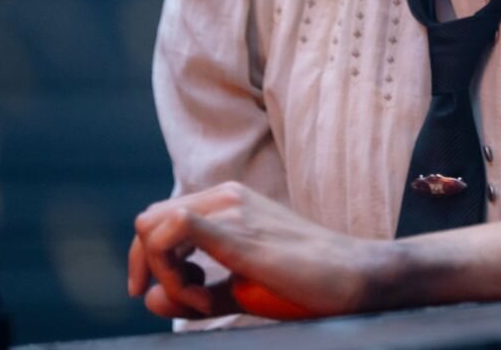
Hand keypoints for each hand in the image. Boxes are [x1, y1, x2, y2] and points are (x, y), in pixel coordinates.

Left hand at [127, 182, 395, 321]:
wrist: (353, 278)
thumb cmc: (303, 283)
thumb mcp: (237, 290)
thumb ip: (191, 293)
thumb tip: (147, 297)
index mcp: (225, 202)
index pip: (157, 220)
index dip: (149, 262)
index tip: (169, 297)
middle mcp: (224, 196)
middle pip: (147, 222)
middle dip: (155, 271)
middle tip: (194, 303)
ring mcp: (231, 208)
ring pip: (154, 230)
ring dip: (169, 278)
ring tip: (206, 303)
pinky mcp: (238, 230)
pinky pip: (174, 230)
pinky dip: (173, 275)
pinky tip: (205, 299)